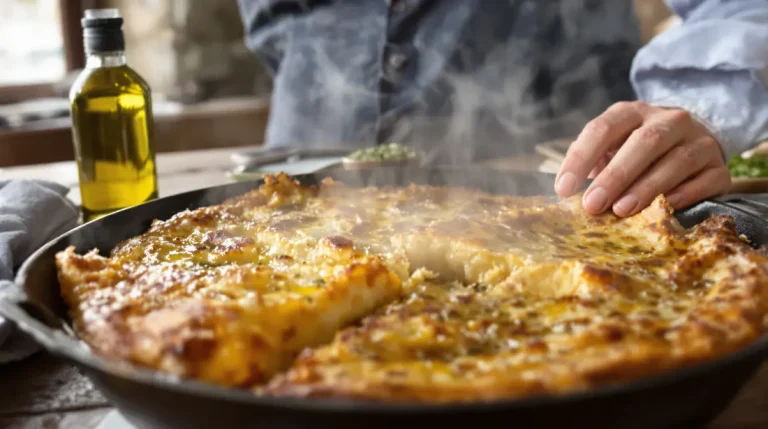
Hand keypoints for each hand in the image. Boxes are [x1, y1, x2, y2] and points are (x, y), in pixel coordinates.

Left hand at [554, 101, 730, 216]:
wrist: (693, 141)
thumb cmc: (639, 150)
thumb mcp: (613, 146)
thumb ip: (594, 161)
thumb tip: (571, 188)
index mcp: (633, 112)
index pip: (603, 128)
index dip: (580, 158)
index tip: (563, 188)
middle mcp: (670, 120)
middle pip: (644, 142)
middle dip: (615, 175)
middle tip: (593, 204)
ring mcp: (699, 141)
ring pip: (677, 161)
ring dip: (647, 187)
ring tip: (622, 210)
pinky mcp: (719, 167)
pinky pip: (705, 180)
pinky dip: (684, 195)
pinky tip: (663, 209)